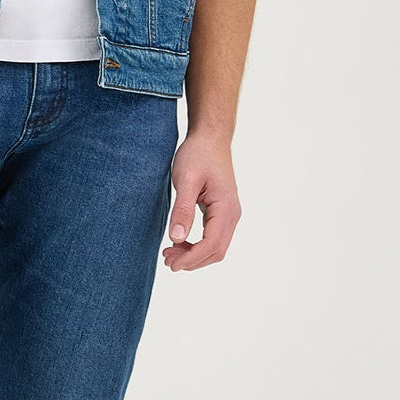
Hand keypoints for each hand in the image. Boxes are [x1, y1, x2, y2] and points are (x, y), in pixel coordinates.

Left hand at [162, 129, 240, 271]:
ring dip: (195, 254)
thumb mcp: (186, 179)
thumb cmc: (198, 154)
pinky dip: (198, 244)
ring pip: (216, 246)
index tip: (171, 263)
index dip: (191, 258)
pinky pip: (213, 236)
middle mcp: (232, 214)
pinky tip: (180, 241)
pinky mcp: (222, 210)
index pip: (211, 245)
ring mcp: (229, 213)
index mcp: (226, 208)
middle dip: (192, 260)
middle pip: (216, 251)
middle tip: (167, 260)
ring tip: (170, 253)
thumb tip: (176, 238)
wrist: (210, 137)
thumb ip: (183, 209)